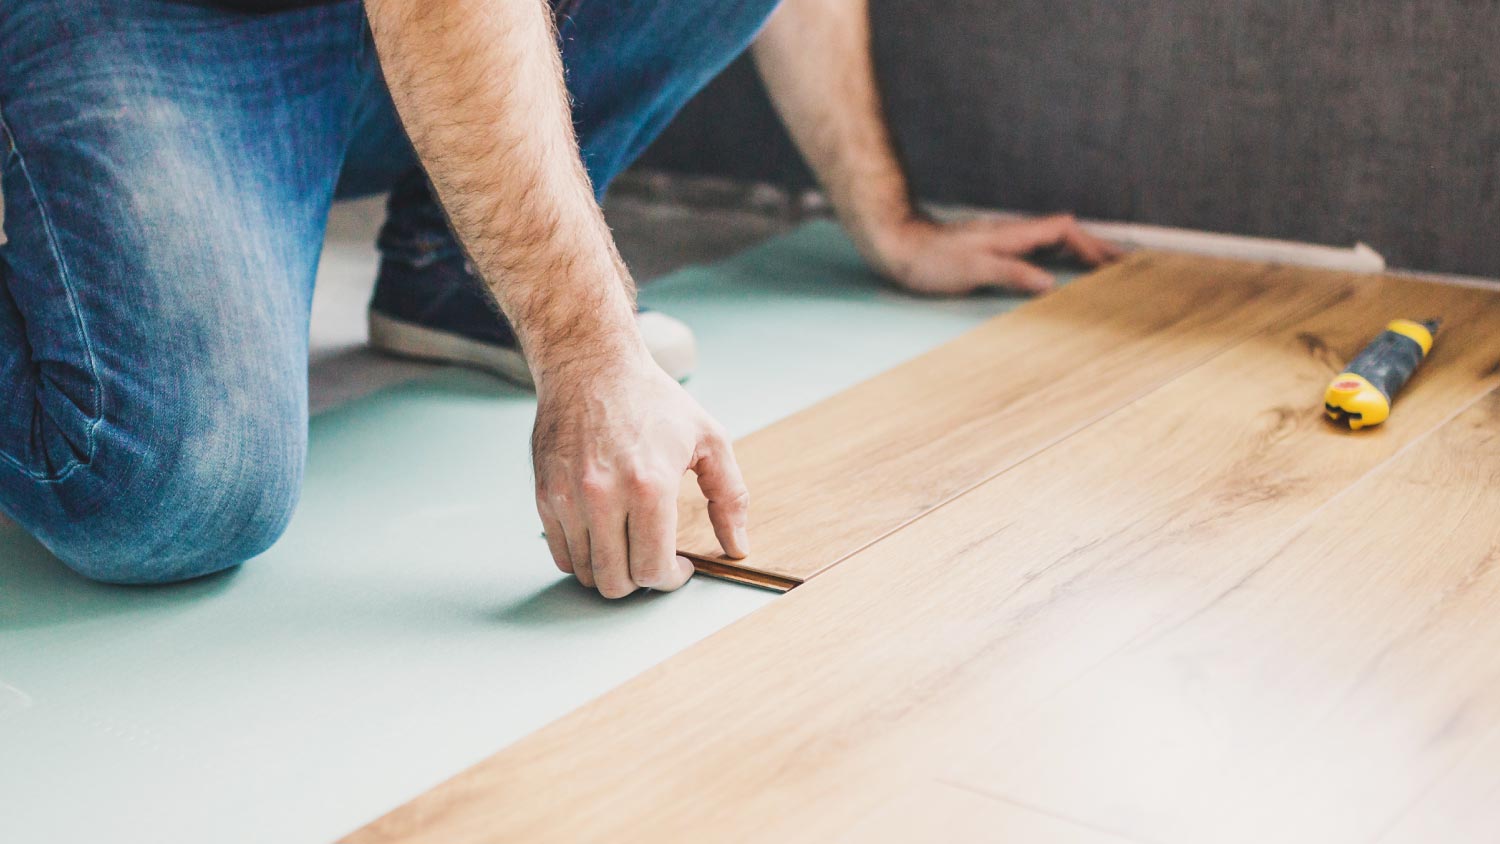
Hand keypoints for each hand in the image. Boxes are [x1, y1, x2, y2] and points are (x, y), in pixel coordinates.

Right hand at [532, 350, 749, 598]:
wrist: (590, 364)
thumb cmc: (652, 399)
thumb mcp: (709, 438)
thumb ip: (730, 496)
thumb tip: (738, 546)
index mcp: (649, 486)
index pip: (653, 570)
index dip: (671, 579)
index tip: (679, 565)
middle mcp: (602, 496)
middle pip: (617, 582)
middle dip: (643, 580)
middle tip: (655, 557)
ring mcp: (567, 497)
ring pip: (587, 573)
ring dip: (613, 569)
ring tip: (630, 544)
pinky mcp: (544, 495)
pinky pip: (561, 553)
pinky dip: (584, 556)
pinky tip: (605, 534)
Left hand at [869, 213, 1124, 295]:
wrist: (898, 246)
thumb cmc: (931, 259)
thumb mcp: (973, 268)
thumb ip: (1012, 272)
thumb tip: (1050, 282)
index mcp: (1013, 234)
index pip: (1064, 230)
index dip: (1091, 244)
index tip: (1114, 263)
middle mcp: (1012, 232)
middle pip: (1064, 233)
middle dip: (1095, 246)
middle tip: (1123, 264)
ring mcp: (1003, 239)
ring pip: (1052, 240)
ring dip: (1078, 251)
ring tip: (1102, 267)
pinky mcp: (992, 249)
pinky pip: (1036, 249)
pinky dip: (1057, 256)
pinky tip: (1059, 268)